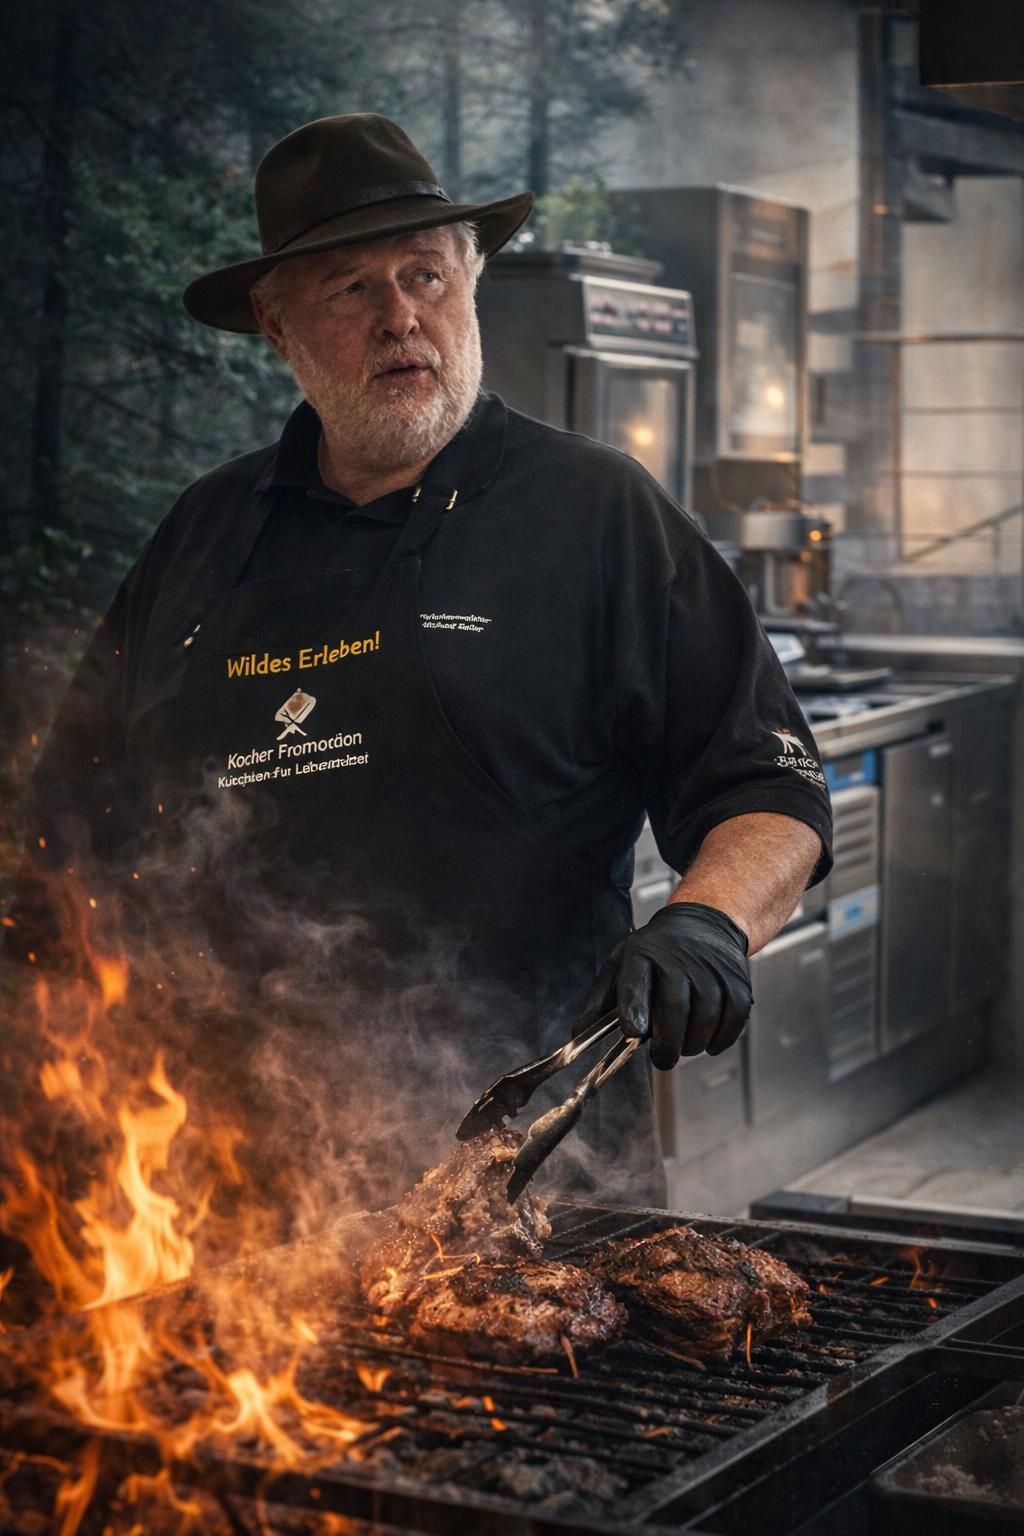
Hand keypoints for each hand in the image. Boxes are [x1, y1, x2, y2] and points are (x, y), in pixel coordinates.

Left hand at [575, 903, 752, 1068]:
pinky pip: (733, 1020)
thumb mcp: (622, 963)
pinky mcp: (738, 982)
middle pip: (675, 1010)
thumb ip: (600, 1000)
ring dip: (692, 1045)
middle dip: (667, 1044)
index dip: (634, 1011)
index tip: (633, 1033)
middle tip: (662, 1058)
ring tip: (683, 1045)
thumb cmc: (658, 950)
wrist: (705, 923)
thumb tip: (579, 1033)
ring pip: (705, 1020)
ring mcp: (711, 970)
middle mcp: (679, 960)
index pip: (636, 984)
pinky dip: (720, 1040)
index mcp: (643, 955)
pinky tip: (707, 1039)